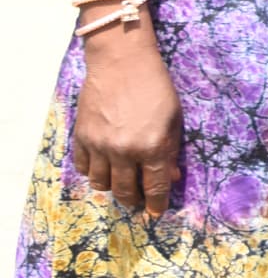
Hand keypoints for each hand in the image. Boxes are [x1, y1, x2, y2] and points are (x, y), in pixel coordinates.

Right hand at [73, 33, 182, 217]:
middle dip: (133, 200)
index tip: (155, 213)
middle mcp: (124, 151)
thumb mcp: (174, 119)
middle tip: (138, 200)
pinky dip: (92, 172)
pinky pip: (83, 167)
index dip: (155, 204)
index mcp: (152, 147)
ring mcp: (100, 145)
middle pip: (124, 191)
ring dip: (111, 188)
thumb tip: (170, 177)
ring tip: (120, 184)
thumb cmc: (155, 87)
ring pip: (101, 183)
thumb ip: (171, 150)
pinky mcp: (82, 137)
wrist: (122, 64)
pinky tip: (102, 168)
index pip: (153, 187)